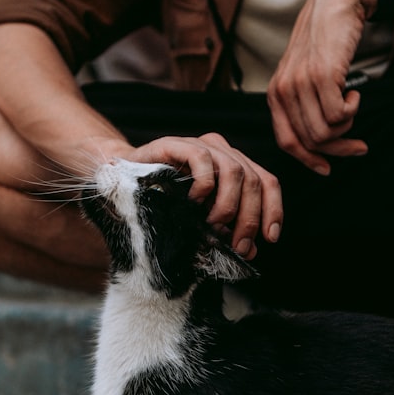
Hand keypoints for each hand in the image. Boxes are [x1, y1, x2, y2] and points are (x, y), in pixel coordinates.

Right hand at [126, 134, 282, 259]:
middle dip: (249, 218)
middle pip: (254, 180)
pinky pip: (202, 160)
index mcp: (233, 166)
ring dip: (228, 205)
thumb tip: (249, 251)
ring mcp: (200, 145)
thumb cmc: (163, 202)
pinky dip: (204, 185)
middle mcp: (222, 151)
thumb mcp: (201, 220)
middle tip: (237, 244)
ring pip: (235, 171)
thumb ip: (226, 231)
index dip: (273, 210)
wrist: (120, 183)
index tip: (269, 238)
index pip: (267, 183)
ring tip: (212, 224)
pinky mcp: (176, 144)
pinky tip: (194, 201)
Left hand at [267, 0, 374, 174]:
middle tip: (360, 146)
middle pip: (310, 141)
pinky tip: (355, 90)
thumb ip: (304, 104)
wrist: (337, 1)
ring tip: (353, 104)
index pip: (286, 141)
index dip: (308, 160)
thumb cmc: (327, 40)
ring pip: (326, 131)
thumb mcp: (306, 74)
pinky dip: (354, 109)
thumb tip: (319, 144)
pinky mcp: (322, 75)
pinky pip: (339, 115)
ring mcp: (301, 83)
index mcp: (275, 93)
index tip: (328, 168)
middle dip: (338, 149)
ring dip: (348, 126)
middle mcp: (282, 90)